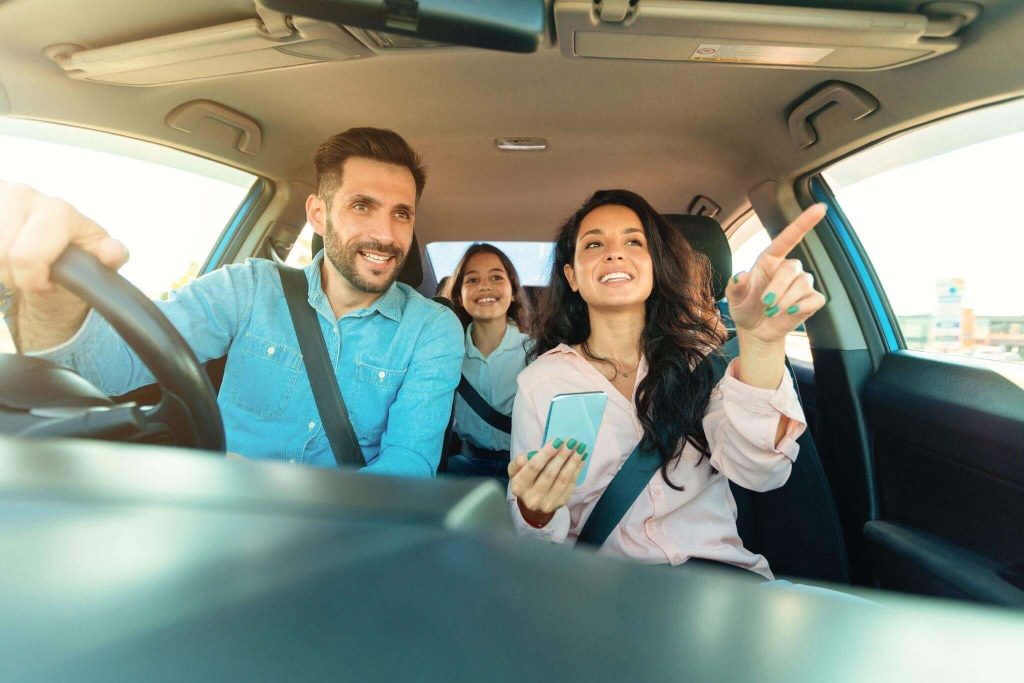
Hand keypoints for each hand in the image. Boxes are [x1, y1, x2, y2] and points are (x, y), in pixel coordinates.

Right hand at [0, 182, 127, 293]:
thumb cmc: (72, 251)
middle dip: (14, 274)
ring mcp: (1, 194)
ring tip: (16, 265)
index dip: (32, 278)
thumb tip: (114, 251)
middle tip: (29, 274)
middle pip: (2, 253)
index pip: (26, 255)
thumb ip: (108, 256)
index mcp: (57, 211)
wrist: (48, 245)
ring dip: (0, 267)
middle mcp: (23, 195)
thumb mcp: (95, 258)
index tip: (45, 282)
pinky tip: (3, 256)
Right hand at [508, 438, 585, 527]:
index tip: (557, 441)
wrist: (533, 507)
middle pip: (549, 473)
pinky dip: (577, 469)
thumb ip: (520, 462)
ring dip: (573, 461)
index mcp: (519, 486)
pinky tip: (581, 458)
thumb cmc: (525, 482)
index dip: (546, 454)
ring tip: (580, 447)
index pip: (533, 467)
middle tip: (571, 441)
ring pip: (563, 479)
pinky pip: (570, 484)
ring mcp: (547, 503)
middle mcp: (532, 498)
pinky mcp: (560, 503)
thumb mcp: (516, 471)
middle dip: (562, 455)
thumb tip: (533, 453)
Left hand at [726, 204, 827, 344]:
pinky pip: (814, 299)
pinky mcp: (811, 300)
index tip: (820, 208)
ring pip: (803, 284)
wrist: (755, 330)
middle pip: (792, 268)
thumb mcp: (734, 297)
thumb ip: (735, 286)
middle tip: (765, 304)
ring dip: (785, 301)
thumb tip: (739, 275)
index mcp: (770, 260)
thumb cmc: (745, 307)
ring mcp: (802, 284)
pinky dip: (801, 308)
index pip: (788, 237)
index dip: (804, 222)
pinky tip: (789, 314)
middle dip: (777, 288)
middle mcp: (788, 269)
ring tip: (772, 312)